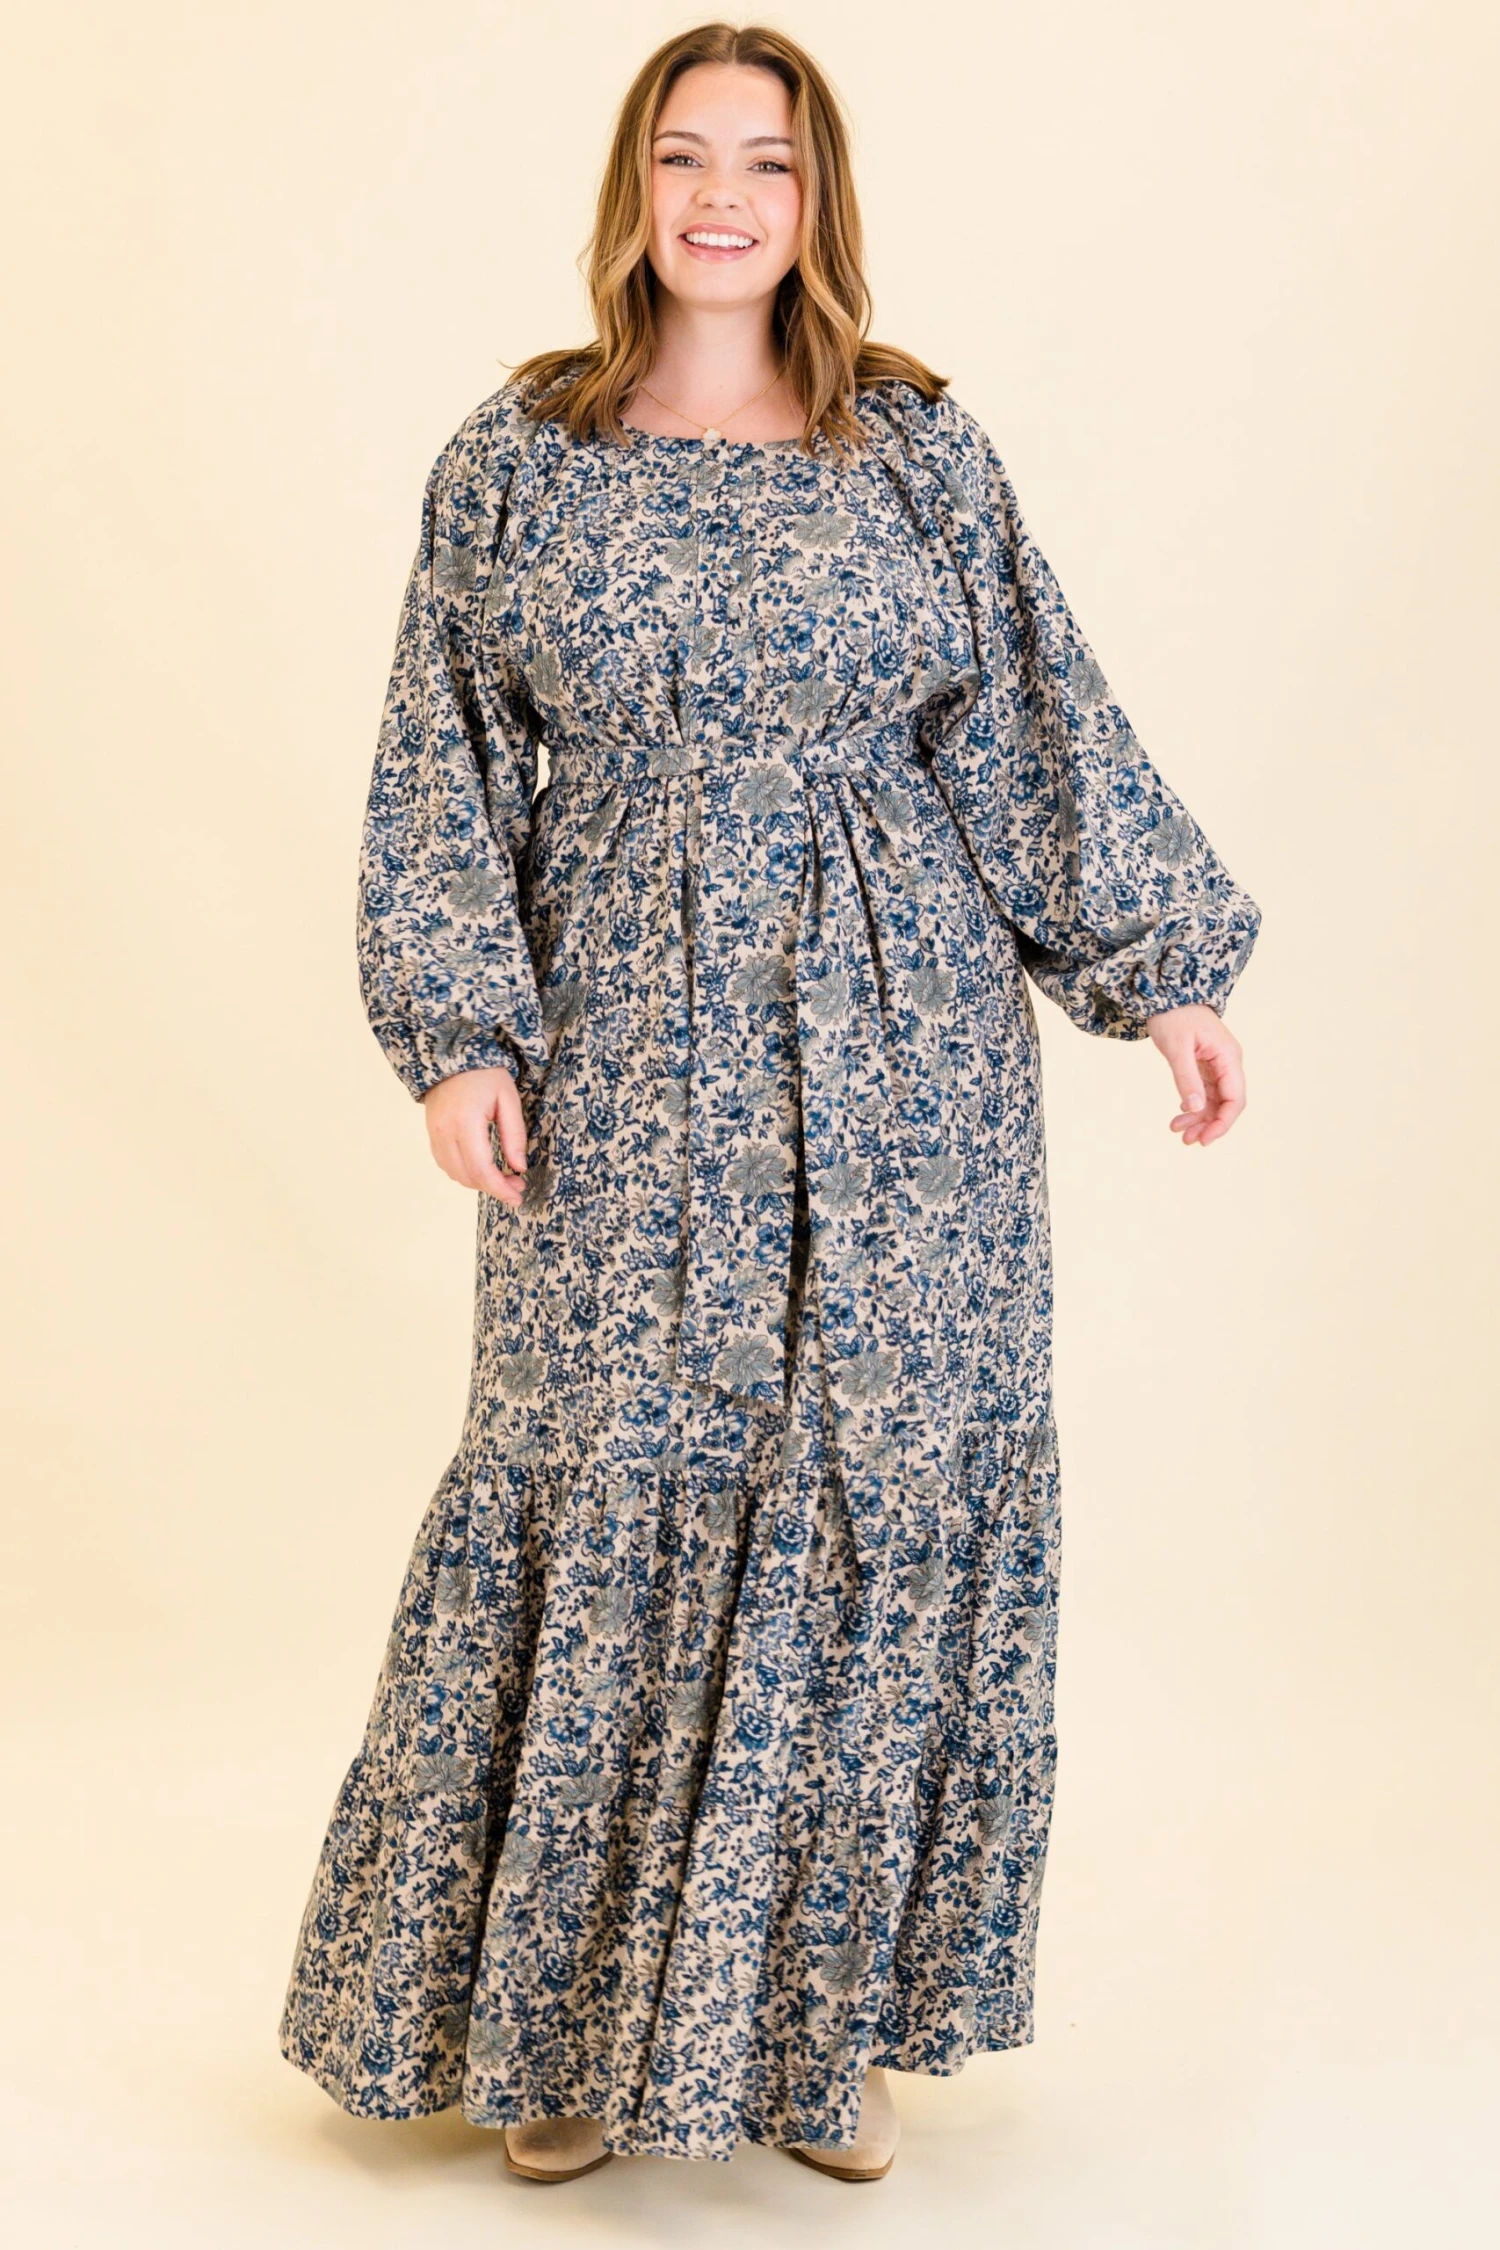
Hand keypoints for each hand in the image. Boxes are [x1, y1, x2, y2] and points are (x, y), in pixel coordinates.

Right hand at [421, 1066, 529, 1203]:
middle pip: (468, 1177)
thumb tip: (519, 1168)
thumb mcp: (508, 1100)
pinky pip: (446, 1164)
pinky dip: (464, 1173)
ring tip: (502, 1177)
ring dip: (479, 1183)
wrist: (452, 1057)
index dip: (500, 1189)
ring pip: (455, 1174)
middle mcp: (445, 1132)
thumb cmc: (485, 1075)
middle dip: (494, 1187)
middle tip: (516, 1185)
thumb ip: (515, 1136)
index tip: (517, 1197)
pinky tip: (482, 1168)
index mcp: (466, 1122)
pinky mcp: (431, 1135)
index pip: (481, 1169)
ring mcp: (435, 1134)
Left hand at [1146, 1005, 1246, 1146]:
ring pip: (1215, 1101)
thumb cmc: (1174, 1015)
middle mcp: (1228, 1063)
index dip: (1223, 1122)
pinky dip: (1193, 1106)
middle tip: (1187, 1141)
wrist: (1167, 994)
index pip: (1235, 1099)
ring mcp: (1217, 1065)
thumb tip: (1196, 1108)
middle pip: (1227, 1103)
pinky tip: (1179, 1117)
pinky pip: (1205, 1093)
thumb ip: (1186, 1078)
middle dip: (1210, 1124)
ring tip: (1178, 1132)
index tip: (1205, 1139)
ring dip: (1200, 1119)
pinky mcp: (1205, 1066)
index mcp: (1228, 1057)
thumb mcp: (1176, 1048)